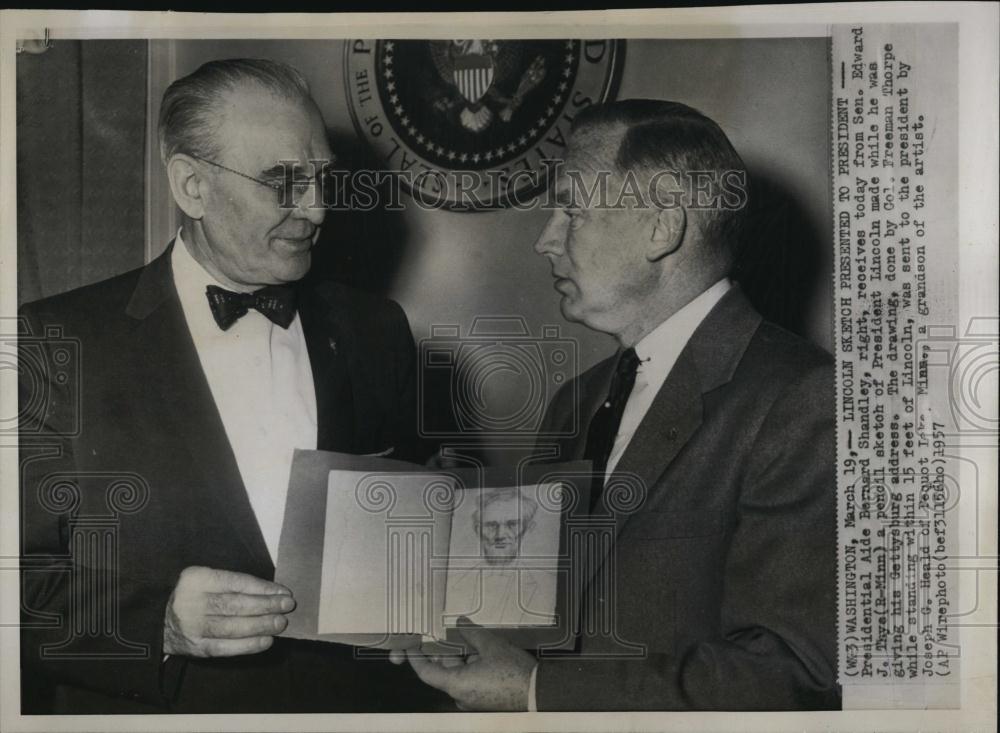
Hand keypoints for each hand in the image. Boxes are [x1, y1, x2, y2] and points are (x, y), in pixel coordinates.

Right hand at [163, 566, 294, 657]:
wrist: (156, 621)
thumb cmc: (192, 595)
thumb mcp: (204, 579)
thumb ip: (232, 583)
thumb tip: (272, 593)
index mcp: (196, 578)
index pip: (236, 582)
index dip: (262, 588)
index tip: (283, 592)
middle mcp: (192, 602)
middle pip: (236, 605)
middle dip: (266, 606)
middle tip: (287, 607)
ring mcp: (192, 627)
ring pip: (233, 627)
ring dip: (261, 626)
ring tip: (281, 623)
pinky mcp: (194, 648)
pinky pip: (226, 647)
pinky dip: (248, 645)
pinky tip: (266, 641)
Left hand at [390, 617, 535, 710]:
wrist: (538, 692)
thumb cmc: (514, 673)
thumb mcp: (491, 646)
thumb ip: (472, 633)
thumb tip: (460, 622)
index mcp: (456, 685)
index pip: (426, 672)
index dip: (416, 658)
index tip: (411, 646)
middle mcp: (460, 696)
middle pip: (443, 672)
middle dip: (443, 652)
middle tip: (439, 633)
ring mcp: (472, 699)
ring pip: (458, 675)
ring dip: (459, 658)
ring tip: (463, 637)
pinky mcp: (483, 700)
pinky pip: (469, 681)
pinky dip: (469, 666)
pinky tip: (478, 651)